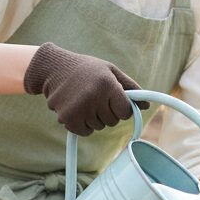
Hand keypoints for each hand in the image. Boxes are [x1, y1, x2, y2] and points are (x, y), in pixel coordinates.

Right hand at [23, 42, 146, 135]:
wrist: (53, 68)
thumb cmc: (86, 69)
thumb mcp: (110, 71)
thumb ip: (130, 87)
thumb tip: (146, 106)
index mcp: (107, 84)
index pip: (126, 112)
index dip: (122, 108)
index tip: (115, 101)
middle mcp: (94, 97)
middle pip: (113, 121)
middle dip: (108, 112)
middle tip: (96, 97)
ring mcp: (79, 108)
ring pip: (99, 127)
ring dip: (94, 118)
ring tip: (84, 100)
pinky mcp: (67, 118)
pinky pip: (85, 132)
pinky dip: (82, 125)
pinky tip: (76, 109)